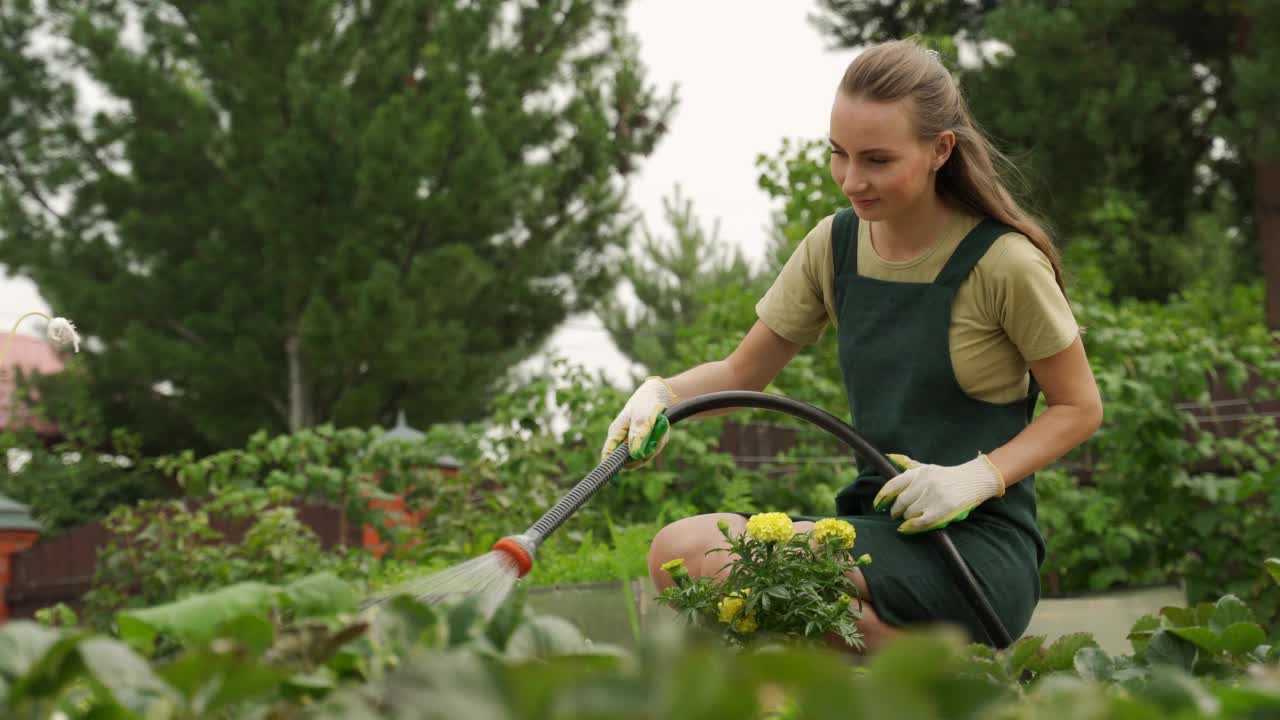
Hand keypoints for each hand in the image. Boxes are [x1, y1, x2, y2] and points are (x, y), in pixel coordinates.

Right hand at [601, 376, 678, 467]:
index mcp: (615, 433)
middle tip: (656, 441)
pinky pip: (651, 450)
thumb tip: (635, 454)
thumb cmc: (646, 403)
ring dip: (654, 445)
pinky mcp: (642, 443)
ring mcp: (632, 442)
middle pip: (629, 460)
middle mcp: (621, 440)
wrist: (656, 394)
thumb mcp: (643, 417)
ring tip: (660, 430)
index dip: (613, 464)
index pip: (608, 454)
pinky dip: (658, 442)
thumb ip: (639, 436)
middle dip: (645, 453)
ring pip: (643, 456)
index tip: (627, 467)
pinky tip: (661, 431)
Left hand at [873, 453, 1004, 533]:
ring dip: (906, 518)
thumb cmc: (948, 476)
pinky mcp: (943, 508)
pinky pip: (921, 521)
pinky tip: (907, 527)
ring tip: (907, 518)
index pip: (894, 484)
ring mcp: (934, 496)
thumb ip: (910, 466)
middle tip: (894, 514)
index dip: (882, 496)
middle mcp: (925, 482)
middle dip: (895, 510)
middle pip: (901, 501)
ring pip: (910, 512)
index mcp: (919, 472)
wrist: (975, 480)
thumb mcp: (928, 467)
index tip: (877, 505)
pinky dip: (911, 526)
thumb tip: (890, 457)